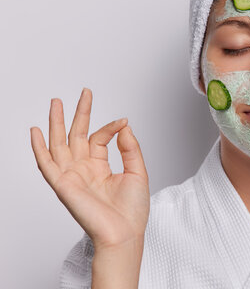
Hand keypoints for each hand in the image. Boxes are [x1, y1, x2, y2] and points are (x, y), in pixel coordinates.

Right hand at [30, 88, 149, 249]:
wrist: (125, 232)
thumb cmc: (132, 210)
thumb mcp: (138, 172)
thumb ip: (130, 147)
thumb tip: (124, 125)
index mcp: (100, 167)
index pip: (99, 138)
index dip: (110, 127)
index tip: (122, 122)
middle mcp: (84, 169)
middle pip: (76, 135)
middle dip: (79, 113)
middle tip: (84, 93)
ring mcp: (72, 176)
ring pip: (59, 144)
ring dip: (56, 123)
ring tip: (56, 102)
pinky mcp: (62, 185)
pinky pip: (46, 164)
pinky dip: (39, 148)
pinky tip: (36, 132)